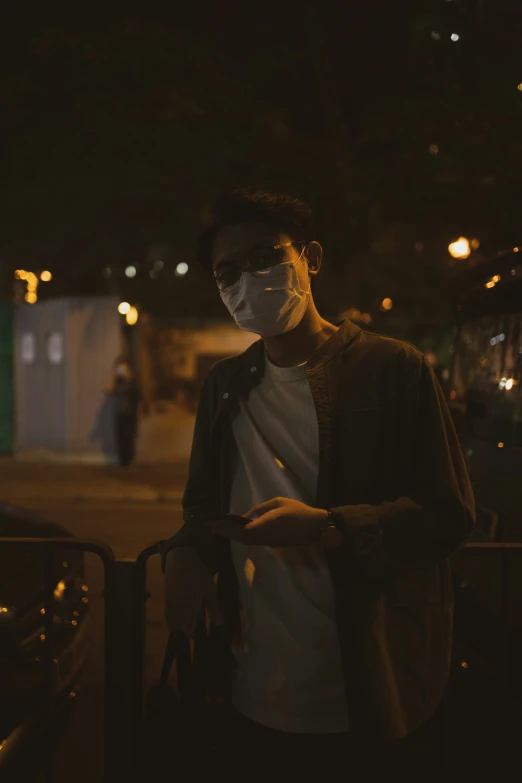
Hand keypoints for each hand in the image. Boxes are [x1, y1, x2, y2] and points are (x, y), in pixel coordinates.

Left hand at [212, 497, 327, 546]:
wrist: (314, 527)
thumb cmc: (298, 511)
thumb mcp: (278, 503)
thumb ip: (261, 509)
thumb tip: (246, 515)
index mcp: (266, 524)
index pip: (242, 530)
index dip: (228, 529)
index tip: (215, 526)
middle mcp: (265, 537)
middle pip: (242, 538)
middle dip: (227, 533)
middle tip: (213, 529)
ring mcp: (269, 543)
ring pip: (247, 542)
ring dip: (234, 537)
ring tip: (222, 531)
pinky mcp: (273, 545)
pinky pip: (254, 543)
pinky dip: (243, 539)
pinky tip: (238, 534)